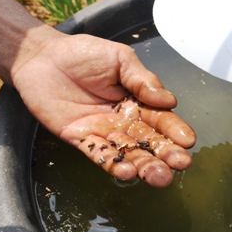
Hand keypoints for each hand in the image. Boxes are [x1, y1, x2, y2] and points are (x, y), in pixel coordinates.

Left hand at [11, 29, 195, 187]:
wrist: (43, 57)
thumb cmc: (85, 54)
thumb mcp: (120, 59)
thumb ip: (143, 80)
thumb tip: (170, 100)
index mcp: (139, 102)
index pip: (162, 119)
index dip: (175, 130)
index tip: (188, 141)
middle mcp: (125, 121)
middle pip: (150, 142)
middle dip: (166, 155)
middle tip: (180, 164)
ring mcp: (104, 132)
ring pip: (129, 153)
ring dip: (144, 166)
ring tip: (159, 177)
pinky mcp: (81, 139)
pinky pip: (99, 154)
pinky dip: (112, 164)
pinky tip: (126, 172)